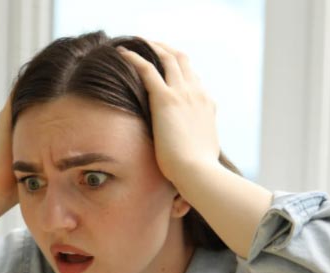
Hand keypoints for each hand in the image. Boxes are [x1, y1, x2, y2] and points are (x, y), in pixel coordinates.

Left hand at [118, 41, 220, 184]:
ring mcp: (183, 94)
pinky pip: (147, 69)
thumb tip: (189, 155)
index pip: (194, 79)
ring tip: (136, 42)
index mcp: (207, 105)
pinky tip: (122, 53)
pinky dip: (135, 57)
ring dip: (152, 47)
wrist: (198, 172)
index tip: (167, 67)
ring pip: (168, 58)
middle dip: (166, 50)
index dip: (180, 70)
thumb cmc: (197, 171)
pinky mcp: (166, 99)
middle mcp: (197, 93)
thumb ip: (195, 145)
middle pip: (183, 61)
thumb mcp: (202, 153)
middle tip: (151, 46)